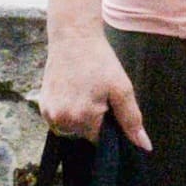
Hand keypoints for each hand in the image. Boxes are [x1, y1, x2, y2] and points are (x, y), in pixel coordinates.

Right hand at [42, 28, 148, 150]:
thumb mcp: (122, 90)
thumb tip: (144, 147)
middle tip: (98, 95)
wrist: (74, 39)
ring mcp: (47, 114)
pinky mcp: (41, 106)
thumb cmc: (101, 62)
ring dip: (80, 117)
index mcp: (81, 118)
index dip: (109, 125)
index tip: (110, 106)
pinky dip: (68, 111)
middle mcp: (59, 121)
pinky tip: (75, 92)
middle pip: (84, 134)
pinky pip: (59, 119)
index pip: (99, 140)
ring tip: (86, 92)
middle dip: (94, 120)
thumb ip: (131, 120)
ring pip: (71, 128)